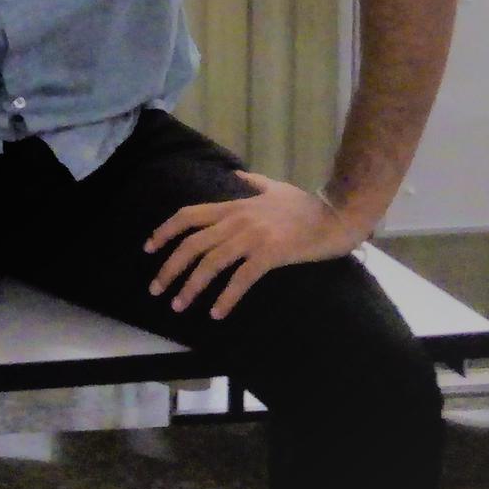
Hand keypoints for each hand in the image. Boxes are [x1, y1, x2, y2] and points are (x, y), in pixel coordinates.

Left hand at [143, 173, 362, 318]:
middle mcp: (237, 220)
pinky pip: (241, 279)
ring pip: (211, 263)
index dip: (165, 232)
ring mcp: (253, 236)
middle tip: (157, 289)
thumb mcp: (275, 187)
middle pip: (192, 244)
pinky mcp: (271, 253)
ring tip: (179, 305)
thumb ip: (253, 183)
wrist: (339, 213)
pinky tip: (216, 313)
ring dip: (191, 287)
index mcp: (234, 205)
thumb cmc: (308, 204)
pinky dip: (226, 297)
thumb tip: (236, 175)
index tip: (149, 248)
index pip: (188, 216)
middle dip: (170, 268)